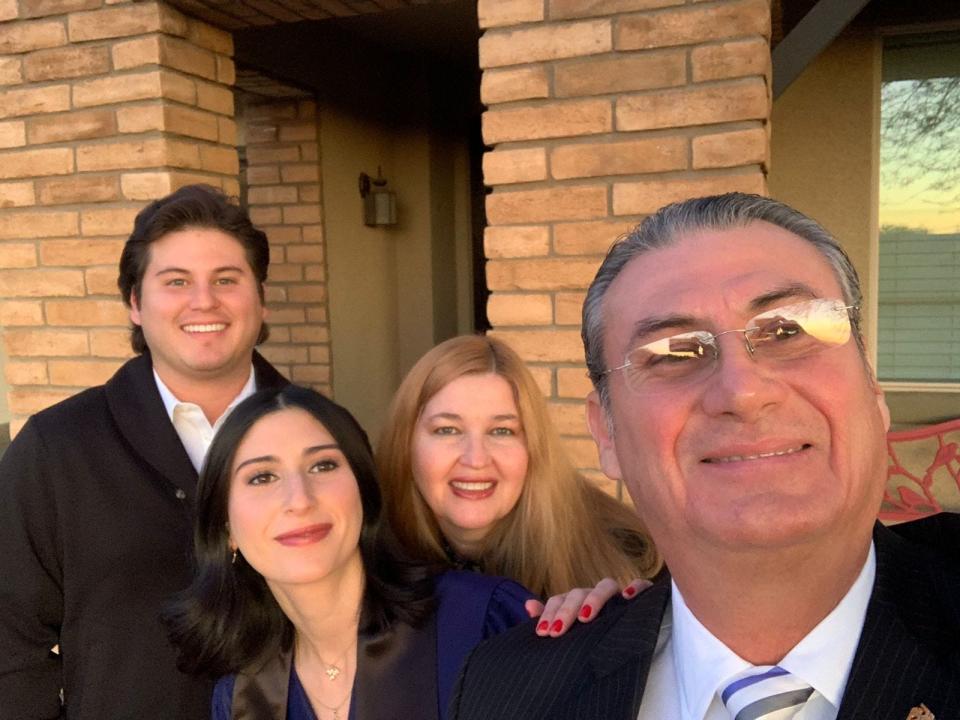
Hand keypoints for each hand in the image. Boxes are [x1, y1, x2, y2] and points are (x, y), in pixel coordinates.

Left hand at [524, 577, 651, 636]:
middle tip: (557, 631)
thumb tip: (528, 605)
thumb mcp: (569, 633)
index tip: (543, 633)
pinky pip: (642, 586)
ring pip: (606, 586)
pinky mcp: (642, 600)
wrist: (627, 645)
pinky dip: (637, 587)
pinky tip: (628, 597)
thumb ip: (549, 619)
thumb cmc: (592, 640)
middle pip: (580, 593)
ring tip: (586, 617)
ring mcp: (618, 596)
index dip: (550, 613)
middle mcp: (596, 596)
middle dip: (566, 610)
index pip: (560, 599)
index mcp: (578, 603)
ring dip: (594, 598)